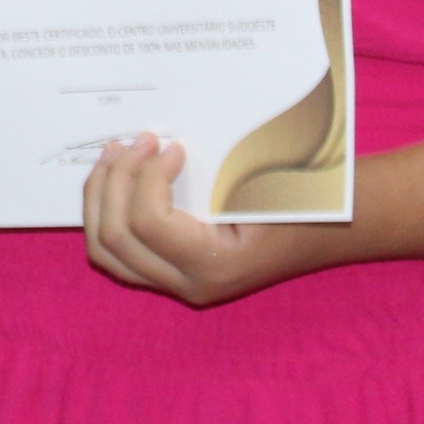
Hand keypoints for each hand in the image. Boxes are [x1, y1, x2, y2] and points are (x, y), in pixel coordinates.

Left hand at [82, 134, 325, 306]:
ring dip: (100, 197)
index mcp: (215, 265)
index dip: (149, 176)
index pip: (150, 223)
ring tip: (113, 155)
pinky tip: (117, 179)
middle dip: (114, 181)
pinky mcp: (168, 274)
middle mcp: (189, 284)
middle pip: (115, 239)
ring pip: (106, 252)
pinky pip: (119, 251)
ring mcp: (175, 284)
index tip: (171, 145)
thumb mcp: (265, 182)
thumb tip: (163, 138)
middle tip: (135, 141)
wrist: (323, 235)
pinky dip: (108, 212)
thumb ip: (215, 168)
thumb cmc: (301, 202)